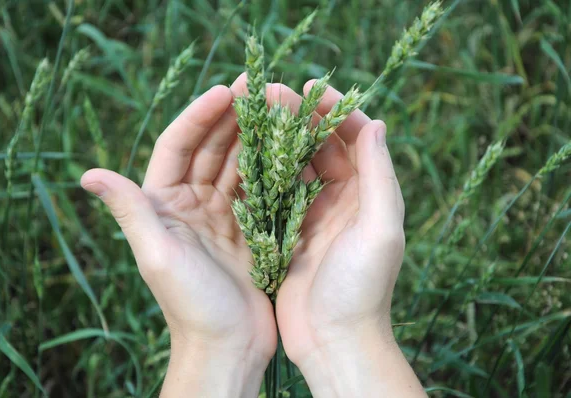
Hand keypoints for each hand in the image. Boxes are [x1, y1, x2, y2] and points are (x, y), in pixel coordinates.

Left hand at [81, 83, 275, 396]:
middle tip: (257, 86)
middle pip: (209, 149)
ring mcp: (222, 215)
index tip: (224, 91)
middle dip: (231, 117)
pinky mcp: (249, 229)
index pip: (177, 147)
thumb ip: (130, 211)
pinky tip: (290, 146)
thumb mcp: (157, 255)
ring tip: (277, 107)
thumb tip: (87, 174)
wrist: (227, 346)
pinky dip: (272, 166)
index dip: (198, 116)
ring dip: (253, 135)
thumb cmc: (189, 304)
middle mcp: (190, 204)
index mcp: (163, 204)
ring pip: (237, 164)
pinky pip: (259, 188)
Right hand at [264, 80, 423, 396]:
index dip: (334, 110)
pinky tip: (242, 153)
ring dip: (277, 139)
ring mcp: (313, 214)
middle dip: (298, 117)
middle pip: (321, 146)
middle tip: (270, 92)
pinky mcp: (289, 232)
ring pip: (295, 165)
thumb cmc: (361, 288)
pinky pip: (275, 192)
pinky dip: (262, 171)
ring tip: (253, 113)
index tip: (307, 89)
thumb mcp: (379, 230)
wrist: (334, 341)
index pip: (355, 138)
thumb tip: (376, 124)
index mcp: (369, 194)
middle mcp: (343, 199)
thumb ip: (380, 177)